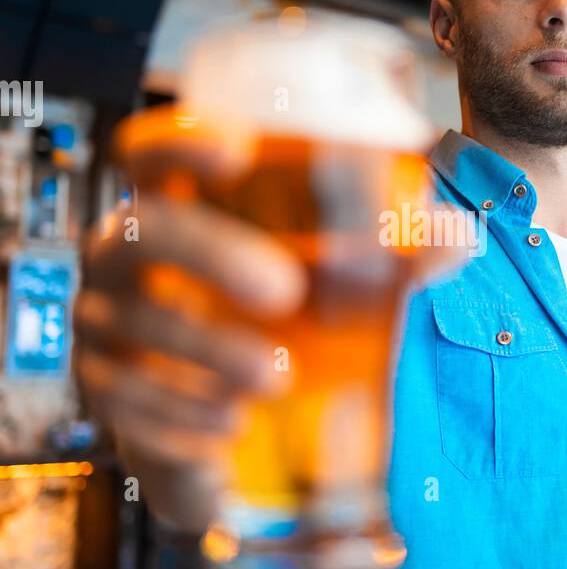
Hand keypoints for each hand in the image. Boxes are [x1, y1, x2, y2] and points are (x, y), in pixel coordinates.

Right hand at [74, 106, 469, 474]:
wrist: (232, 419)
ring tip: (275, 379)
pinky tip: (229, 428)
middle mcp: (124, 259)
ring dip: (206, 351)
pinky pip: (126, 402)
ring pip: (136, 327)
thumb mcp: (335, 286)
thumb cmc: (276, 321)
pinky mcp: (106, 396)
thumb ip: (393, 256)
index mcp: (173, 208)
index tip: (236, 146)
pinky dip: (179, 415)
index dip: (180, 140)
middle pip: (144, 234)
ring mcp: (105, 327)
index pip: (150, 154)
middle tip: (286, 290)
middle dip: (211, 254)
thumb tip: (458, 237)